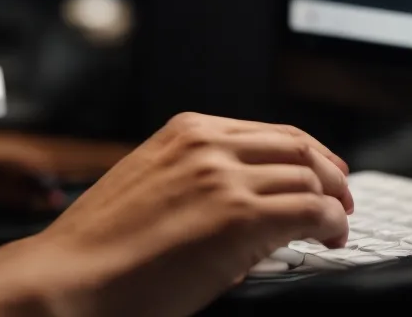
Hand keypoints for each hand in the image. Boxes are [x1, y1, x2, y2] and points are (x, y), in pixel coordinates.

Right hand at [16, 113, 352, 316]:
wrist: (69, 279)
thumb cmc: (95, 250)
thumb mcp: (143, 187)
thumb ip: (188, 180)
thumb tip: (231, 201)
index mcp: (184, 132)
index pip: (265, 131)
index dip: (304, 152)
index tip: (320, 170)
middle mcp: (207, 146)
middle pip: (296, 146)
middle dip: (328, 172)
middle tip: (342, 199)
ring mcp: (226, 180)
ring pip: (309, 177)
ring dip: (333, 202)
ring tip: (336, 226)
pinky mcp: (241, 220)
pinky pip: (311, 212)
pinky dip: (331, 224)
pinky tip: (328, 240)